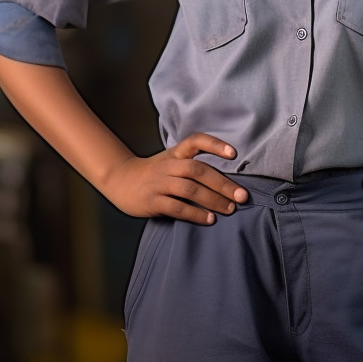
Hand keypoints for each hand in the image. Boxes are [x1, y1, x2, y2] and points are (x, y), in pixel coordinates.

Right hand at [101, 133, 247, 221]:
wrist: (120, 180)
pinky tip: (209, 219)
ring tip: (230, 209)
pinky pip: (177, 208)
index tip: (234, 154)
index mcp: (175, 153)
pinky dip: (195, 214)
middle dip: (223, 184)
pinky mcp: (152, 201)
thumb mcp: (171, 159)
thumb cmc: (154, 172)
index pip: (196, 141)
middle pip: (198, 170)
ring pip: (189, 189)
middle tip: (242, 195)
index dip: (215, 145)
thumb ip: (193, 164)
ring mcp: (159, 183)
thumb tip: (227, 180)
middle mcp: (168, 165)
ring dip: (212, 200)